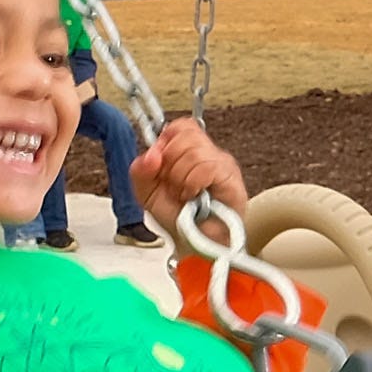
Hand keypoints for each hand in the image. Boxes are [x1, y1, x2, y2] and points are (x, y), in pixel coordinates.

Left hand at [130, 114, 248, 226]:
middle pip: (185, 134)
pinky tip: (194, 197)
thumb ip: (140, 170)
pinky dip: (193, 184)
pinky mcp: (231, 178)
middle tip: (173, 185)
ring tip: (184, 195)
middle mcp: (207, 153)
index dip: (164, 143)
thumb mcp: (146, 193)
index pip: (179, 126)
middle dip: (169, 164)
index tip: (159, 166)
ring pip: (193, 151)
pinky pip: (206, 168)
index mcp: (188, 151)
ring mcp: (222, 164)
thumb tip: (152, 154)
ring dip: (180, 179)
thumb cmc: (176, 219)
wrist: (192, 245)